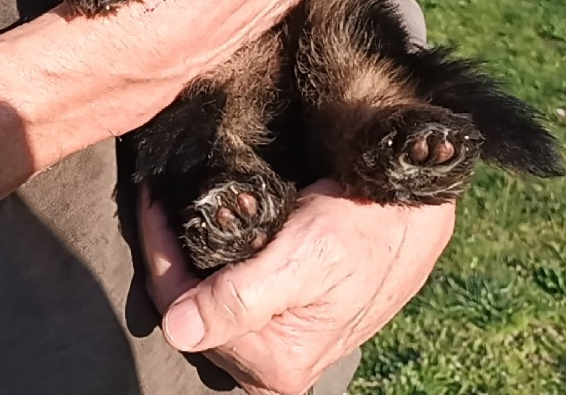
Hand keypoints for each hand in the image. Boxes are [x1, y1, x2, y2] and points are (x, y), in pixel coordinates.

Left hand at [140, 181, 454, 394]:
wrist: (416, 212)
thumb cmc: (368, 228)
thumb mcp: (306, 257)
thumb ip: (241, 299)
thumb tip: (181, 330)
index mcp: (276, 362)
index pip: (181, 309)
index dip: (158, 252)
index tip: (149, 198)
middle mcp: (275, 367)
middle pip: (191, 308)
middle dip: (171, 255)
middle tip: (159, 198)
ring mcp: (282, 347)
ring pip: (208, 302)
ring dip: (191, 258)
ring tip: (177, 208)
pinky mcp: (290, 324)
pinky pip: (232, 296)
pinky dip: (214, 264)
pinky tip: (211, 230)